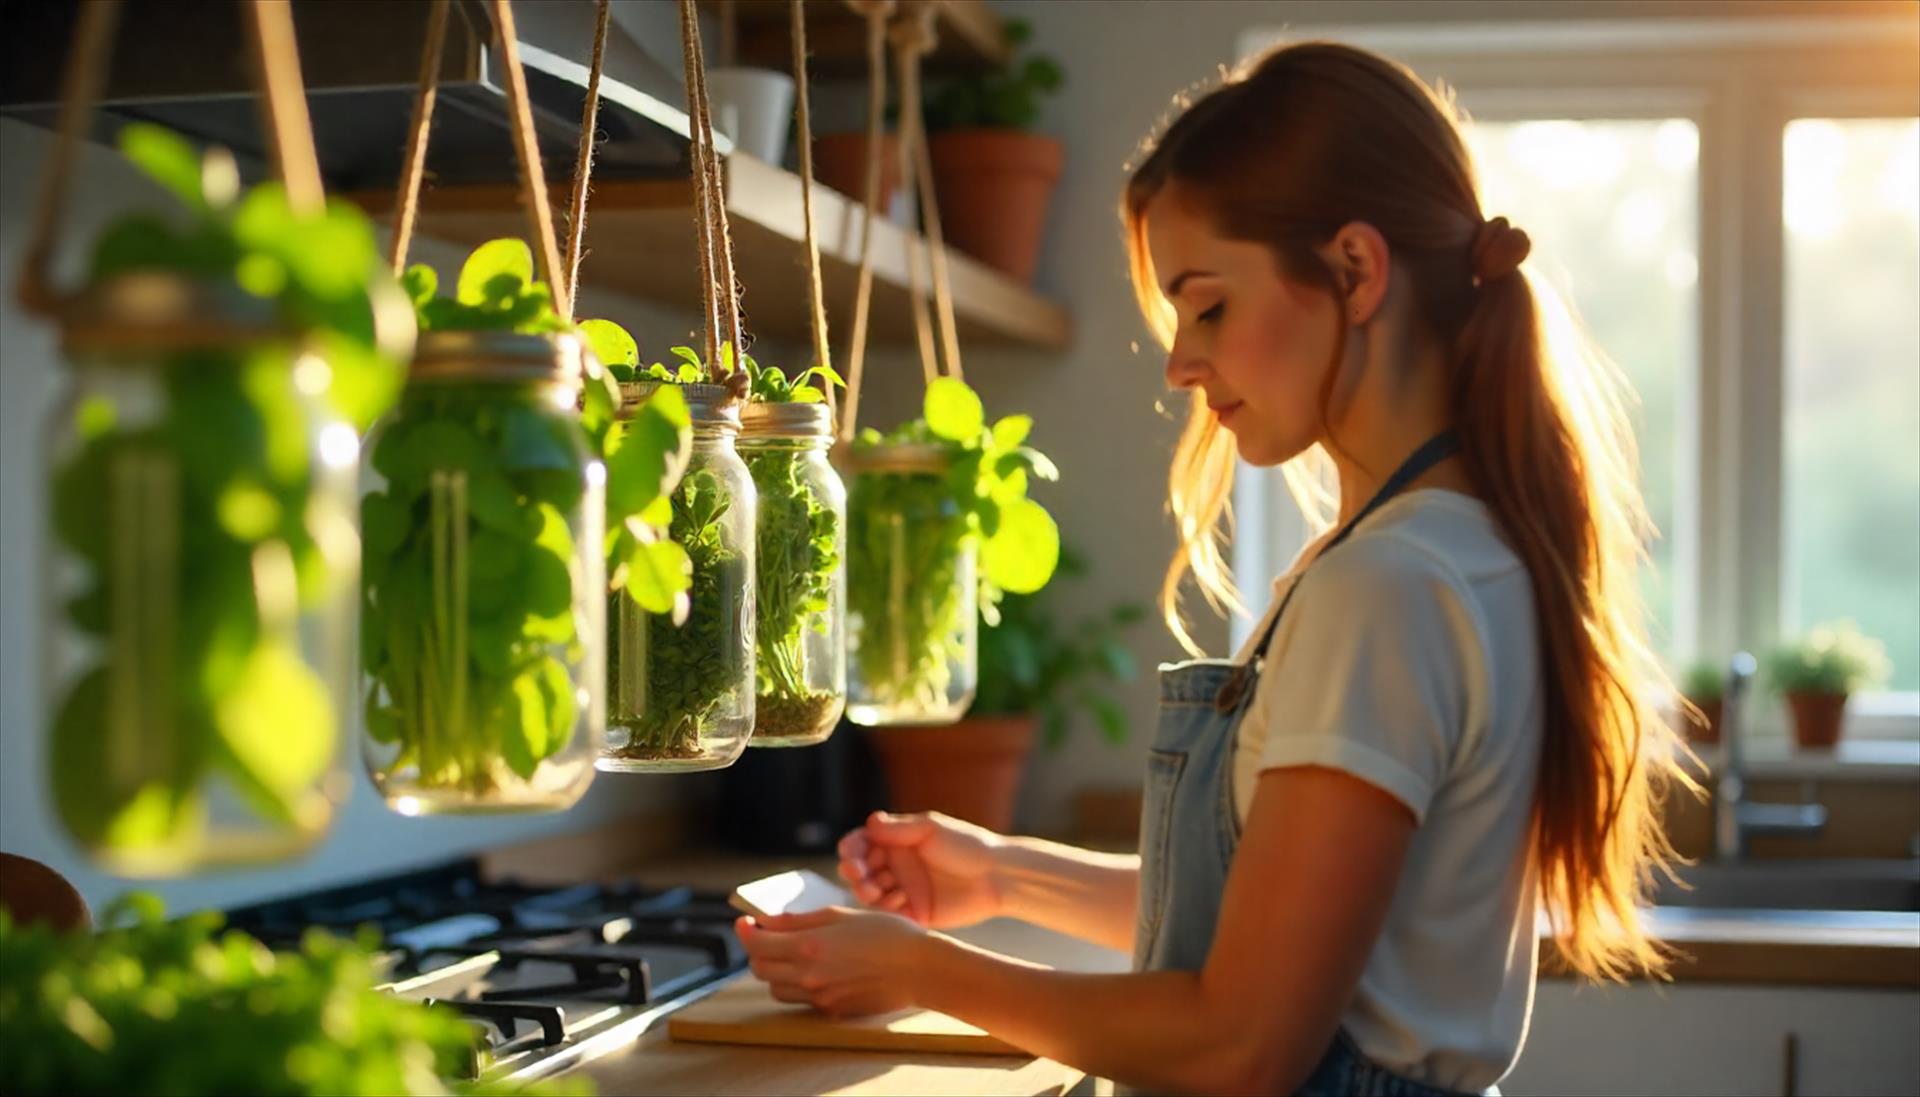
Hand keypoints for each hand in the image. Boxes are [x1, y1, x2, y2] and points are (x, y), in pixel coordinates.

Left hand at [737, 907, 930, 1017]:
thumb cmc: (887, 933)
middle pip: (759, 969)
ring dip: (774, 971)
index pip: (757, 944)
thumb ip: (799, 920)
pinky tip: (817, 969)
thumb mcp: (841, 914)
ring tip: (792, 954)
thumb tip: (767, 921)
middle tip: (768, 935)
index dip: (745, 932)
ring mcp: (820, 997)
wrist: (919, 969)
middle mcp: (809, 976)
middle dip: (757, 950)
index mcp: (809, 946)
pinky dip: (797, 984)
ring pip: (775, 988)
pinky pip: (800, 1000)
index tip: (745, 922)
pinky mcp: (832, 1010)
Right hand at [837, 811, 1003, 928]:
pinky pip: (888, 915)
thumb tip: (869, 823)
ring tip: (876, 889)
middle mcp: (896, 866)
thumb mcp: (931, 829)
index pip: (861, 844)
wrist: (996, 876)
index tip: (852, 853)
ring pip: (869, 894)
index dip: (851, 849)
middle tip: (858, 874)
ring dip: (865, 890)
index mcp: (896, 843)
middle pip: (859, 871)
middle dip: (853, 872)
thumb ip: (898, 829)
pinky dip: (886, 907)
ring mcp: (903, 891)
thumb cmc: (966, 845)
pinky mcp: (913, 914)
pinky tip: (898, 899)